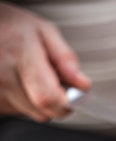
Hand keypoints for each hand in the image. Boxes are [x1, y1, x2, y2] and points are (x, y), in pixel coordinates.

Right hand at [0, 2, 89, 121]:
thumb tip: (82, 85)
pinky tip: (18, 81)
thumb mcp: (44, 31)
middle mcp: (3, 77)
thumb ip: (66, 59)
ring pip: (32, 113)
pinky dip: (24, 101)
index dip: (66, 104)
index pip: (47, 97)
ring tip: (30, 76)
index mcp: (20, 56)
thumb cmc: (11, 26)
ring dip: (39, 100)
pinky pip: (17, 111)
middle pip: (42, 110)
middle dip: (56, 100)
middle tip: (52, 79)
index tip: (75, 98)